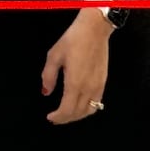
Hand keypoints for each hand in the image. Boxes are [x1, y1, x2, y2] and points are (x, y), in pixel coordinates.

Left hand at [41, 9, 111, 124]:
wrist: (94, 31)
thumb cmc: (72, 41)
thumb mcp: (53, 56)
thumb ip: (48, 76)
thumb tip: (45, 92)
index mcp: (75, 83)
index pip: (67, 109)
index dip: (58, 117)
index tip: (49, 117)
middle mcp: (89, 88)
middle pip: (79, 113)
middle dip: (66, 119)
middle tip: (55, 119)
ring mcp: (99, 86)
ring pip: (90, 110)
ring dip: (77, 116)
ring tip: (65, 114)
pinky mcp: (104, 82)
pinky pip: (97, 102)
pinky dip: (87, 109)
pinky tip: (78, 105)